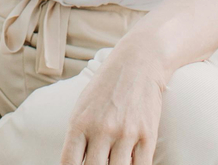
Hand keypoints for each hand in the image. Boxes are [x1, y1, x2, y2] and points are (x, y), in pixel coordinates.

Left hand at [60, 46, 169, 164]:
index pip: (70, 164)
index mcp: (79, 124)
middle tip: (100, 163)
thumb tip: (76, 163)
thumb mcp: (82, 108)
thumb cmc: (106, 88)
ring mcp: (125, 133)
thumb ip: (78, 137)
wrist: (138, 63)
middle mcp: (101, 130)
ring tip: (115, 162)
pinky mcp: (147, 135)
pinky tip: (131, 163)